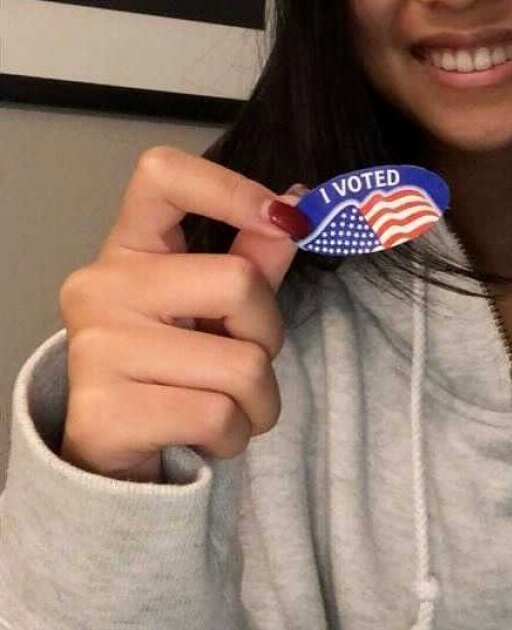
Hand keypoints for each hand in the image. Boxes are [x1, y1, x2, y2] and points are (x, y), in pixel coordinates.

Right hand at [58, 146, 305, 482]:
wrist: (116, 456)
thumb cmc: (173, 369)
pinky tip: (203, 436)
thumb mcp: (211, 307)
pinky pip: (218, 416)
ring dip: (258, 399)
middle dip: (268, 333)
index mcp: (127, 247)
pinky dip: (234, 436)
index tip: (282, 219)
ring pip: (242, 365)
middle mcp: (100, 287)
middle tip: (243, 360)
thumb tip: (297, 205)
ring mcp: (95, 351)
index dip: (231, 187)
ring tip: (224, 405)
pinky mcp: (105, 414)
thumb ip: (253, 256)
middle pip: (239, 282)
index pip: (162, 173)